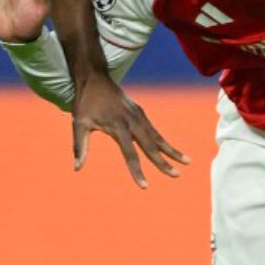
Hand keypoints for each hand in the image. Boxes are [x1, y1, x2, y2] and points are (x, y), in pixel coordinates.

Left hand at [71, 73, 189, 188]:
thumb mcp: (79, 123)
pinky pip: (154, 130)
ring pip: (158, 137)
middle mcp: (132, 121)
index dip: (137, 171)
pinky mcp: (140, 112)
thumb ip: (80, 146)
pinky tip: (171, 150)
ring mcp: (138, 116)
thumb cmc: (85, 103)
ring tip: (187, 162)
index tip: (145, 186)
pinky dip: (163, 141)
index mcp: (117, 126)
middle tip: (177, 175)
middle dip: (164, 162)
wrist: (95, 78)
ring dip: (172, 150)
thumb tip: (77, 168)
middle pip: (150, 146)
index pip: (130, 154)